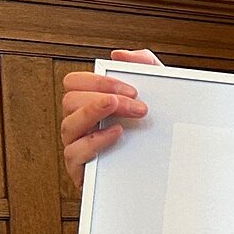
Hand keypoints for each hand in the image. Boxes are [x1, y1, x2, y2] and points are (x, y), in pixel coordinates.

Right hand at [60, 48, 161, 186]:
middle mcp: (80, 126)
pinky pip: (75, 153)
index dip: (98, 81)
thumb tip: (121, 53)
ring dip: (98, 113)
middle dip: (103, 97)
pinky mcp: (82, 171)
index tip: (132, 89)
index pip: (74, 83)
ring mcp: (78, 147)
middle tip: (139, 105)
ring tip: (128, 112)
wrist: (165, 180)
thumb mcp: (156, 101)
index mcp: (90, 107)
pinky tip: (117, 134)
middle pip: (70, 100)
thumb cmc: (151, 138)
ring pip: (69, 124)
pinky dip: (95, 141)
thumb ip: (144, 70)